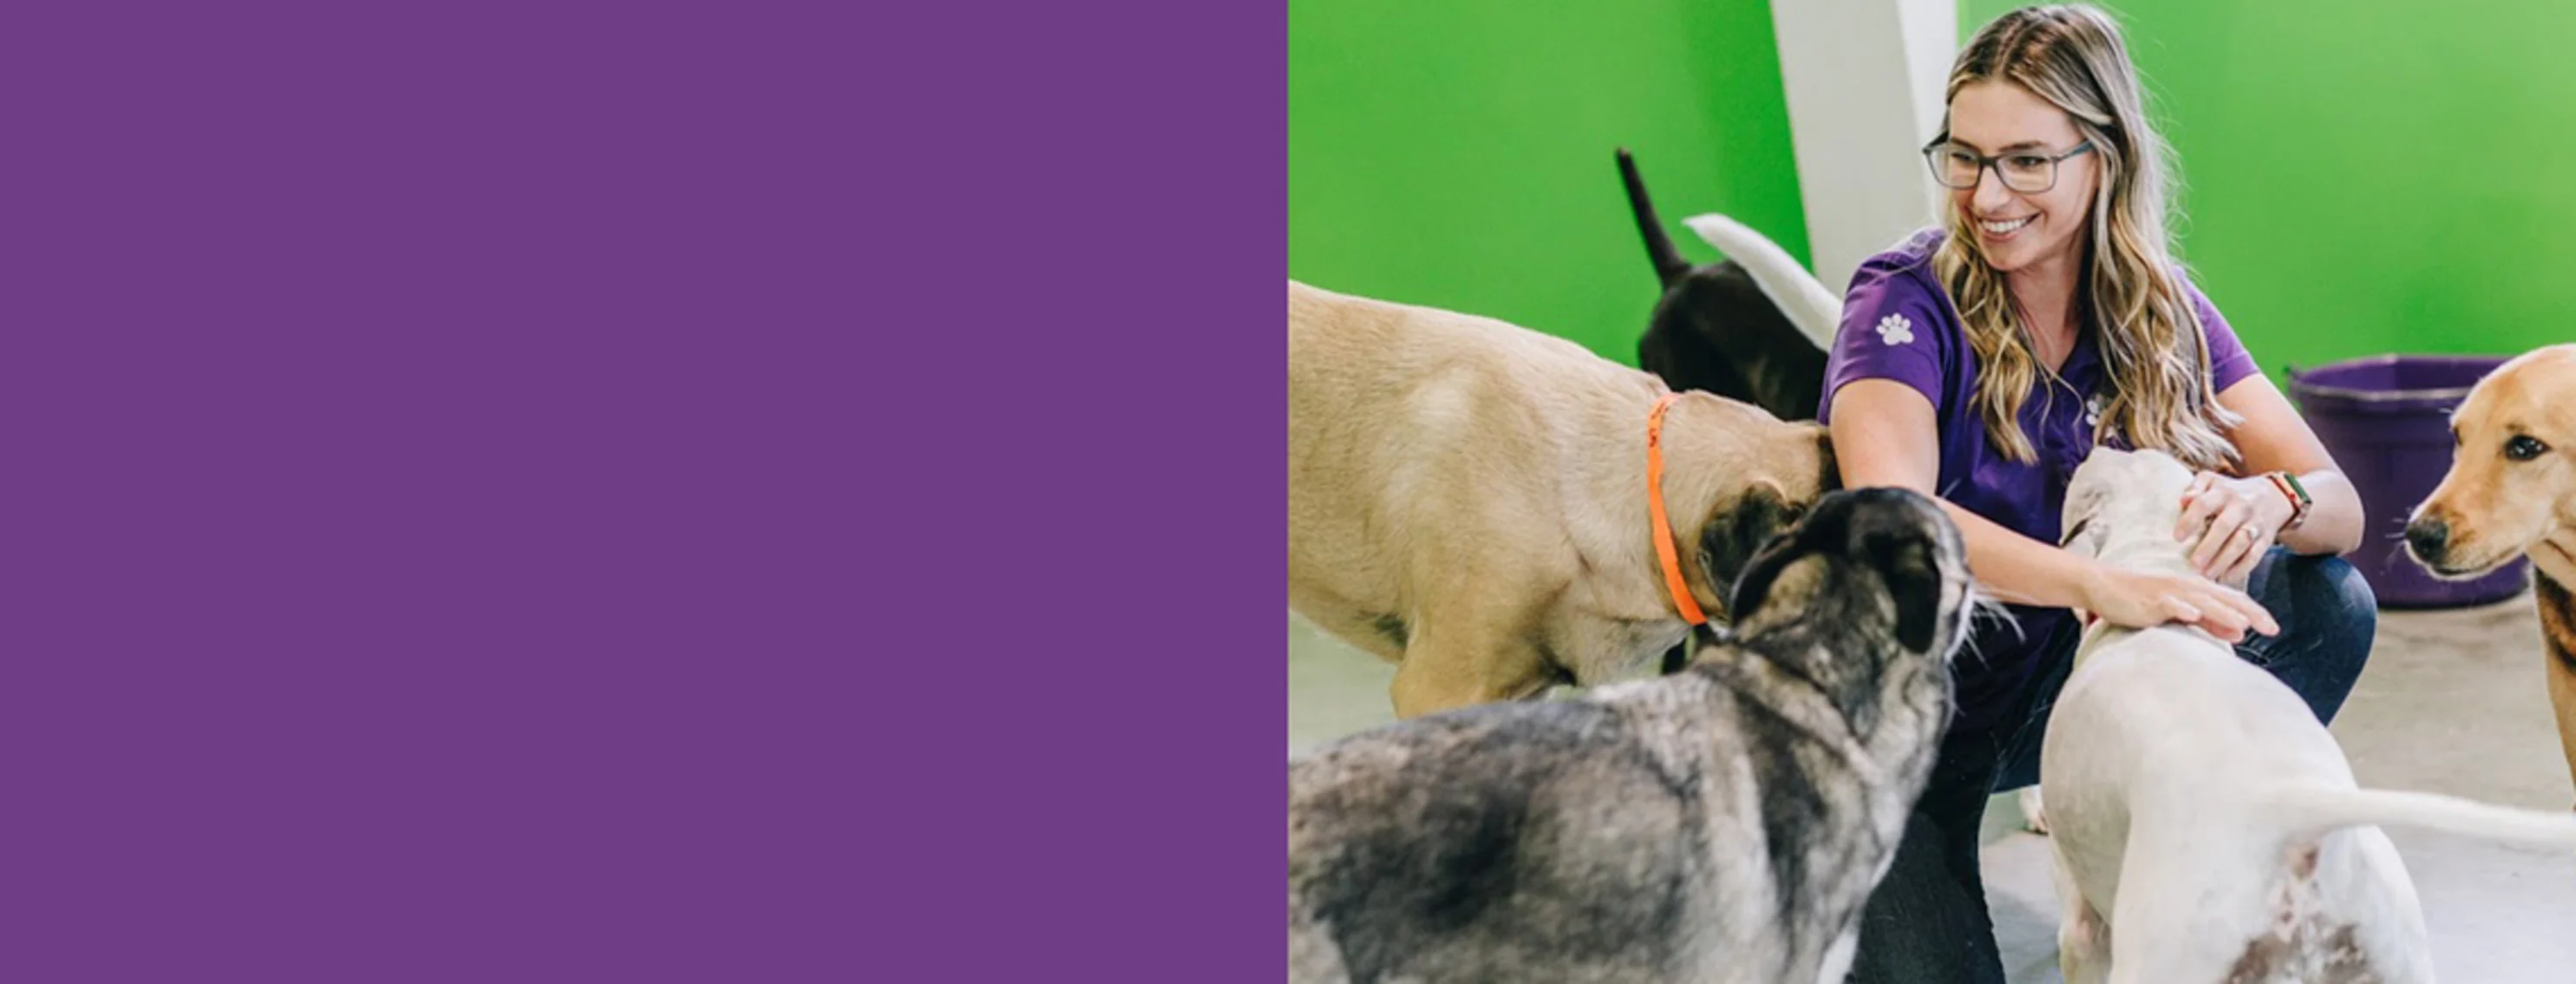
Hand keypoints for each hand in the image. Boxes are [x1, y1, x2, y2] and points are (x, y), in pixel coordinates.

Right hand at [2079, 565, 2279, 642]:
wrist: (2105, 586)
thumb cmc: (2142, 601)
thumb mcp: (2181, 613)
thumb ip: (2210, 622)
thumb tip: (2240, 632)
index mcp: (2198, 590)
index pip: (2233, 600)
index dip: (2255, 612)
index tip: (2273, 628)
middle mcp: (2188, 587)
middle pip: (2225, 599)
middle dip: (2250, 613)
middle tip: (2272, 628)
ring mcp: (2169, 592)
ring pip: (2202, 601)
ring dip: (2223, 612)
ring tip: (2244, 624)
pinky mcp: (2150, 599)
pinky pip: (2169, 603)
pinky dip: (2181, 608)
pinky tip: (2193, 615)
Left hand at [2175, 471, 2293, 584]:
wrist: (2273, 496)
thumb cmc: (2230, 492)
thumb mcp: (2212, 482)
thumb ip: (2195, 488)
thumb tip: (2183, 500)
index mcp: (2223, 492)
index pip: (2204, 504)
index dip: (2190, 520)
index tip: (2178, 538)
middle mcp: (2241, 506)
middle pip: (2225, 526)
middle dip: (2209, 546)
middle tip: (2194, 564)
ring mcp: (2256, 523)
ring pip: (2241, 542)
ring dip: (2223, 561)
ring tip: (2207, 575)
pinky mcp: (2266, 538)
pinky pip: (2255, 555)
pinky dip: (2241, 568)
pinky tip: (2226, 578)